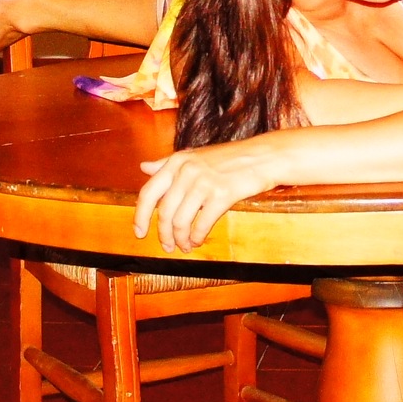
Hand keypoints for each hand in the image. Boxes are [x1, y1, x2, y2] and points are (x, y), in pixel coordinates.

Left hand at [134, 142, 276, 252]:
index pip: (148, 192)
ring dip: (180, 239)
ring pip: (181, 222)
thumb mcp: (194, 155)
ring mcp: (203, 182)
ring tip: (184, 246)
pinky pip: (201, 224)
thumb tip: (143, 167)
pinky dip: (197, 237)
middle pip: (164, 212)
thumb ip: (167, 163)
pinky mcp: (221, 194)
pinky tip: (198, 241)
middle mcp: (186, 171)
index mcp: (176, 161)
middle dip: (163, 235)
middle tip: (167, 246)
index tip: (139, 232)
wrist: (263, 156)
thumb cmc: (229, 158)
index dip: (140, 216)